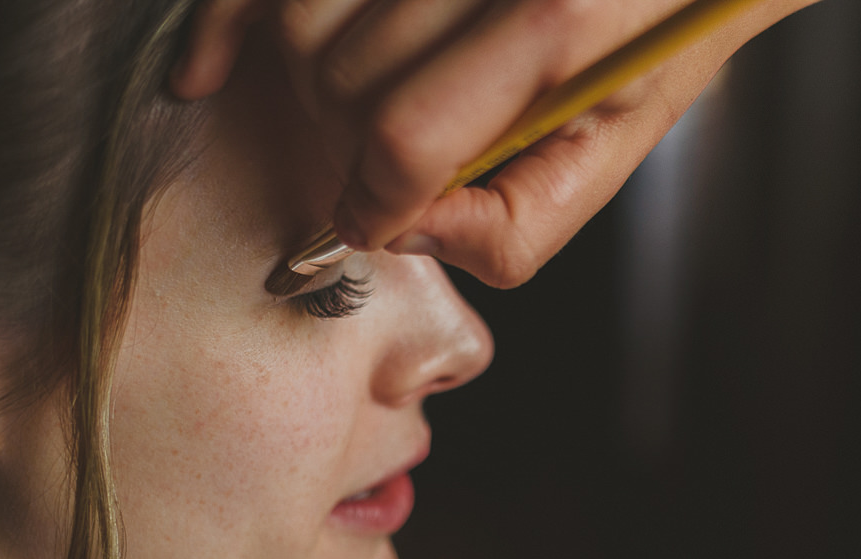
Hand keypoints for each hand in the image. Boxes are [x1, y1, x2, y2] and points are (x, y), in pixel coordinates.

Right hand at [172, 0, 819, 286]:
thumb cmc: (655, 35)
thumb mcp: (619, 148)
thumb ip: (520, 223)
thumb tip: (406, 235)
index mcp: (556, 25)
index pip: (406, 138)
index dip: (371, 204)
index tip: (367, 224)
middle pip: (343, 81)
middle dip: (347, 150)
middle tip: (380, 168)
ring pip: (302, 23)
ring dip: (310, 87)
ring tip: (359, 108)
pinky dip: (225, 21)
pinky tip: (205, 71)